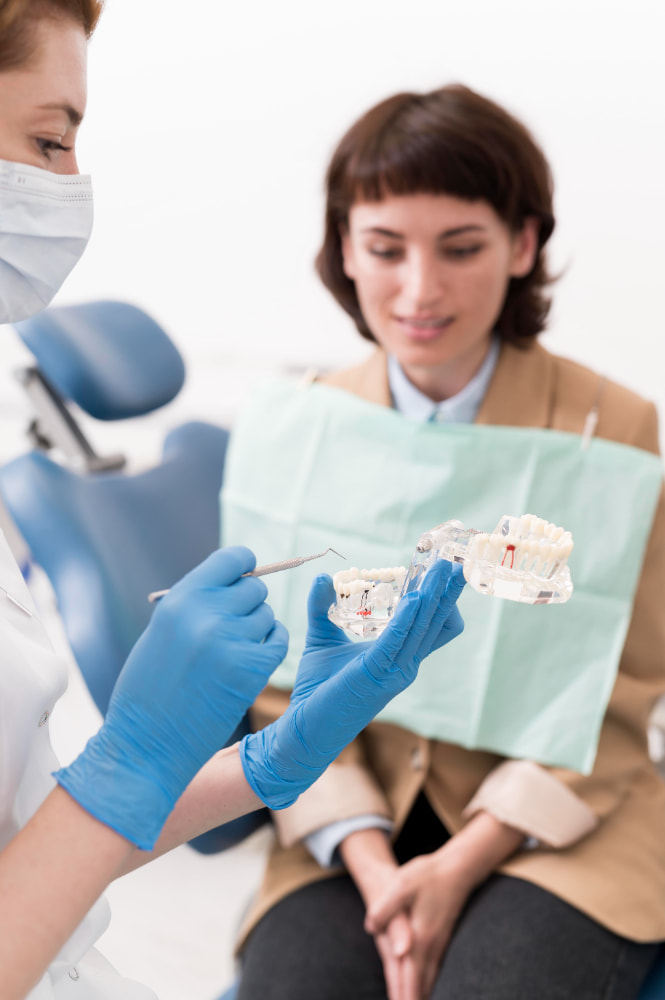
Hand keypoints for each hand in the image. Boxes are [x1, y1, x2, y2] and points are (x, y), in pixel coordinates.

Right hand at [55, 546, 287, 848]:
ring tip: (233, 651)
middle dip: (248, 604)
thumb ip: (194, 604)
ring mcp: (232, 641)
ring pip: (267, 615)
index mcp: (181, 599)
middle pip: (255, 588)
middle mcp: (208, 614)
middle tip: (233, 627)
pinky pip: (279, 640)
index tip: (244, 576)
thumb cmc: (148, 689)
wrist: (146, 743)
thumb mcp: (162, 632)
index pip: (231, 559)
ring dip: (257, 629)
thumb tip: (232, 583)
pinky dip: (271, 646)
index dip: (243, 566)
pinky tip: (254, 658)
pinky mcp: (252, 670)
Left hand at [240, 559, 463, 807]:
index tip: (441, 569)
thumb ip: (322, 607)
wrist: (302, 727)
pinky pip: (397, 641)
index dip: (443, 599)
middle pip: (437, 621)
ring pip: (424, 627)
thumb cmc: (317, 688)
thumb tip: (323, 576)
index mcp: (398, 655)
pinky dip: (407, 618)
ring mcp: (395, 671)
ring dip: (434, 596)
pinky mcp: (376, 675)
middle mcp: (405, 663)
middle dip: (447, 590)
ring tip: (442, 568)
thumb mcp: (323, 638)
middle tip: (456, 559)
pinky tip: (413, 597)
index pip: (435, 626)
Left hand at [365, 849, 473, 999]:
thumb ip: (385, 908)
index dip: (405, 995)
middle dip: (413, 999)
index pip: (411, 976)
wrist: (458, 867)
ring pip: (432, 978)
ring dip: (422, 993)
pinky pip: (436, 968)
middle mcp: (432, 944)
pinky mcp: (444, 937)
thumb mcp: (401, 884)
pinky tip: (427, 986)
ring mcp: (441, 942)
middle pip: (422, 983)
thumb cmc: (427, 874)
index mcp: (420, 936)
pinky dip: (429, 982)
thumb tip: (371, 928)